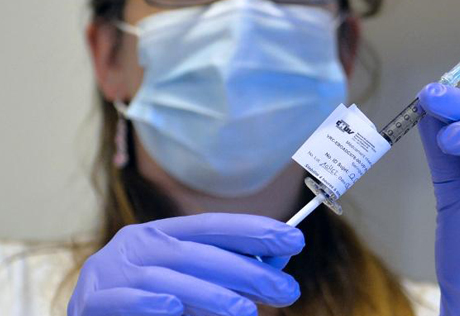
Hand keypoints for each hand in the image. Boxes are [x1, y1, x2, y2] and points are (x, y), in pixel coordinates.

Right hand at [68, 213, 303, 315]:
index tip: (293, 239)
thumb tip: (273, 268)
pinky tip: (174, 310)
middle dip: (246, 270)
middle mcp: (139, 244)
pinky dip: (150, 304)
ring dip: (210, 295)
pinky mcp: (91, 300)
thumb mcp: (184, 280)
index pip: (213, 226)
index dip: (253, 230)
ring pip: (168, 278)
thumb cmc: (142, 299)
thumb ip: (221, 274)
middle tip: (286, 291)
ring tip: (246, 312)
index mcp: (161, 234)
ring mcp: (113, 270)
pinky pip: (125, 299)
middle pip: (198, 253)